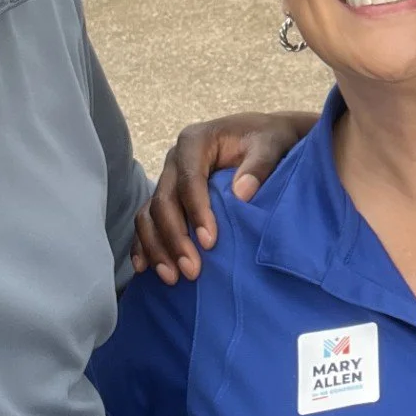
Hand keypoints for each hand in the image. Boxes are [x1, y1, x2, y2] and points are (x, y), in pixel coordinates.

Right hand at [132, 111, 315, 282]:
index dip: (196, 212)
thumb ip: (259, 165)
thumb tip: (242, 194)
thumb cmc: (268, 140)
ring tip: (172, 277)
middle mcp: (175, 159)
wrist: (263, 138)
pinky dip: (144, 245)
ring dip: (157, 248)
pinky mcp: (168, 197)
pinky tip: (145, 269)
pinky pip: (147, 222)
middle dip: (175, 238)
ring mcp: (168, 178)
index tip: (210, 242)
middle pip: (164, 201)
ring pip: (149, 214)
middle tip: (192, 270)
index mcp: (196, 141)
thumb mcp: (271, 144)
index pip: (189, 180)